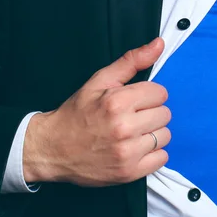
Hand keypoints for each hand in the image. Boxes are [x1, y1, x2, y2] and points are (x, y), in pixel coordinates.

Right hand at [23, 37, 170, 186]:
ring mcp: (127, 153)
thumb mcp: (100, 80)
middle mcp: (124, 127)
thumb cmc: (77, 113)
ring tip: (134, 132)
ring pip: (165, 135)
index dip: (148, 94)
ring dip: (153, 133)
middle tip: (132, 116)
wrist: (51, 148)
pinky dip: (153, 154)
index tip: (134, 100)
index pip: (160, 93)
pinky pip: (162, 158)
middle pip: (165, 114)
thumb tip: (159, 44)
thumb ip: (132, 61)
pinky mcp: (129, 173)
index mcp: (118, 102)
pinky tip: (136, 148)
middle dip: (151, 112)